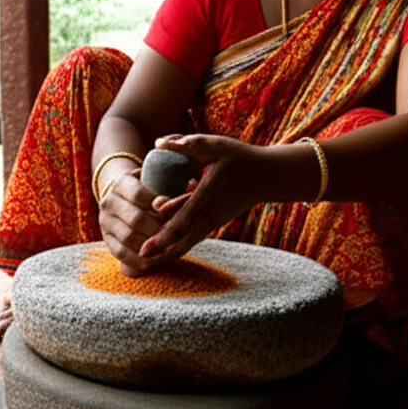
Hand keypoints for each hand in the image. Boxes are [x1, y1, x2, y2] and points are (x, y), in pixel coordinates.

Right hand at [97, 172, 165, 276]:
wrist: (125, 201)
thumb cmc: (150, 195)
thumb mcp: (158, 184)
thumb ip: (174, 188)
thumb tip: (192, 184)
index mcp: (121, 184)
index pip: (139, 195)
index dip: (159, 206)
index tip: (175, 213)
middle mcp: (109, 202)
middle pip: (135, 219)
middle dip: (158, 230)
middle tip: (175, 235)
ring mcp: (104, 222)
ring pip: (128, 237)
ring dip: (150, 246)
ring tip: (168, 248)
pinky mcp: (107, 239)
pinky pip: (120, 253)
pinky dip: (138, 260)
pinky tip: (153, 262)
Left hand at [139, 133, 264, 264]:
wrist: (267, 177)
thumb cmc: (240, 158)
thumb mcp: (216, 145)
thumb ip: (187, 143)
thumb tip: (158, 142)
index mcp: (208, 194)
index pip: (184, 216)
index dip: (166, 231)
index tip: (149, 241)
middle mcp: (210, 213)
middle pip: (183, 236)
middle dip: (162, 249)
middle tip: (141, 258)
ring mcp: (212, 221)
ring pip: (187, 243)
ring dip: (168, 254)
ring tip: (146, 266)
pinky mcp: (213, 224)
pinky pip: (192, 240)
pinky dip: (177, 250)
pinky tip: (162, 258)